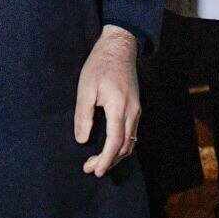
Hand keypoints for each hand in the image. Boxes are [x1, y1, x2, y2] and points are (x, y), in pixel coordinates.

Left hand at [74, 25, 139, 176]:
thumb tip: (82, 139)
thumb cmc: (100, 65)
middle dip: (108, 161)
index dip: (105, 159)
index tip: (93, 170)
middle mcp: (132, 112)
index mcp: (119, 107)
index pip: (115, 142)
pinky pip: (132, 133)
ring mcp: (136, 110)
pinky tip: (109, 147)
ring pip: (130, 142)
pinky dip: (121, 145)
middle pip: (125, 146)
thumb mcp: (86, 88)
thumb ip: (84, 115)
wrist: (119, 48)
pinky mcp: (136, 107)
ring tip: (98, 162)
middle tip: (90, 168)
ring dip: (116, 155)